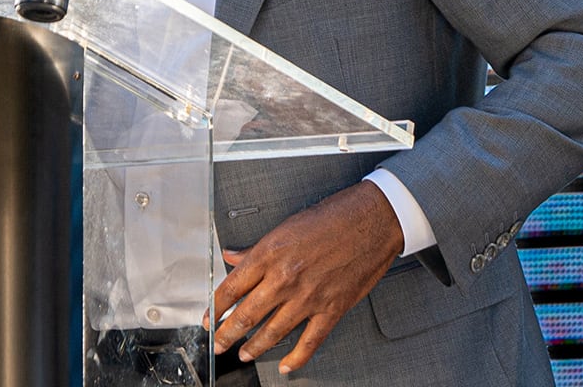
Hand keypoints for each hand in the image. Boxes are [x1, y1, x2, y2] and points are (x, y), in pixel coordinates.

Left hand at [208, 182, 401, 374]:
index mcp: (271, 253)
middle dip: (227, 335)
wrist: (374, 220)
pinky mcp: (331, 309)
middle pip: (246, 315)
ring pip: (272, 332)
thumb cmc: (335, 216)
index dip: (215, 307)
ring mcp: (308, 297)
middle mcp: (285, 278)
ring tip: (245, 354)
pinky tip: (286, 365)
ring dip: (254, 347)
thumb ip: (257, 247)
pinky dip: (296, 358)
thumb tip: (233, 256)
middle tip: (219, 344)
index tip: (208, 318)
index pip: (232, 288)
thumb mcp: (287, 225)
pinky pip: (309, 342)